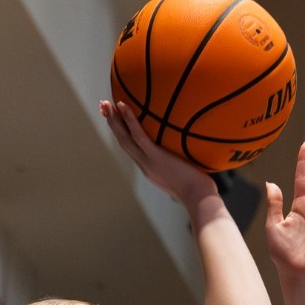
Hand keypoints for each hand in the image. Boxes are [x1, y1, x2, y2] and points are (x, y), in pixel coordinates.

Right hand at [99, 100, 215, 205]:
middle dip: (112, 124)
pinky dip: (130, 120)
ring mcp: (148, 161)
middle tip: (103, 107)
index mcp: (150, 169)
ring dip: (113, 120)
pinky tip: (123, 105)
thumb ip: (186, 166)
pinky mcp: (155, 157)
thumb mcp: (189, 177)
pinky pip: (139, 136)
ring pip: (125, 138)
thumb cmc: (200, 191)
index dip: (122, 134)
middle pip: (123, 141)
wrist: (200, 200)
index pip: (133, 149)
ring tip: (105, 104)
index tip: (116, 121)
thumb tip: (194, 155)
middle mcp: (145, 165)